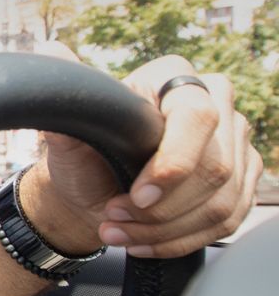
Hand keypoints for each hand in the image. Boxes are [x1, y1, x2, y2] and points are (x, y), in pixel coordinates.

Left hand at [34, 46, 262, 258]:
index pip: (197, 117)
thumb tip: (52, 52)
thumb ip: (66, 96)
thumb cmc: (82, 154)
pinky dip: (181, 240)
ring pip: (221, 201)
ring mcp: (235, 143)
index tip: (138, 195)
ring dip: (165, 229)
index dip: (173, 163)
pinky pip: (227, 220)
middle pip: (215, 168)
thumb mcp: (67, 128)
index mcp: (174, 77)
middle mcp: (216, 102)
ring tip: (119, 232)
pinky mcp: (242, 180)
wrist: (88, 190)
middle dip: (159, 208)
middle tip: (113, 217)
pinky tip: (144, 242)